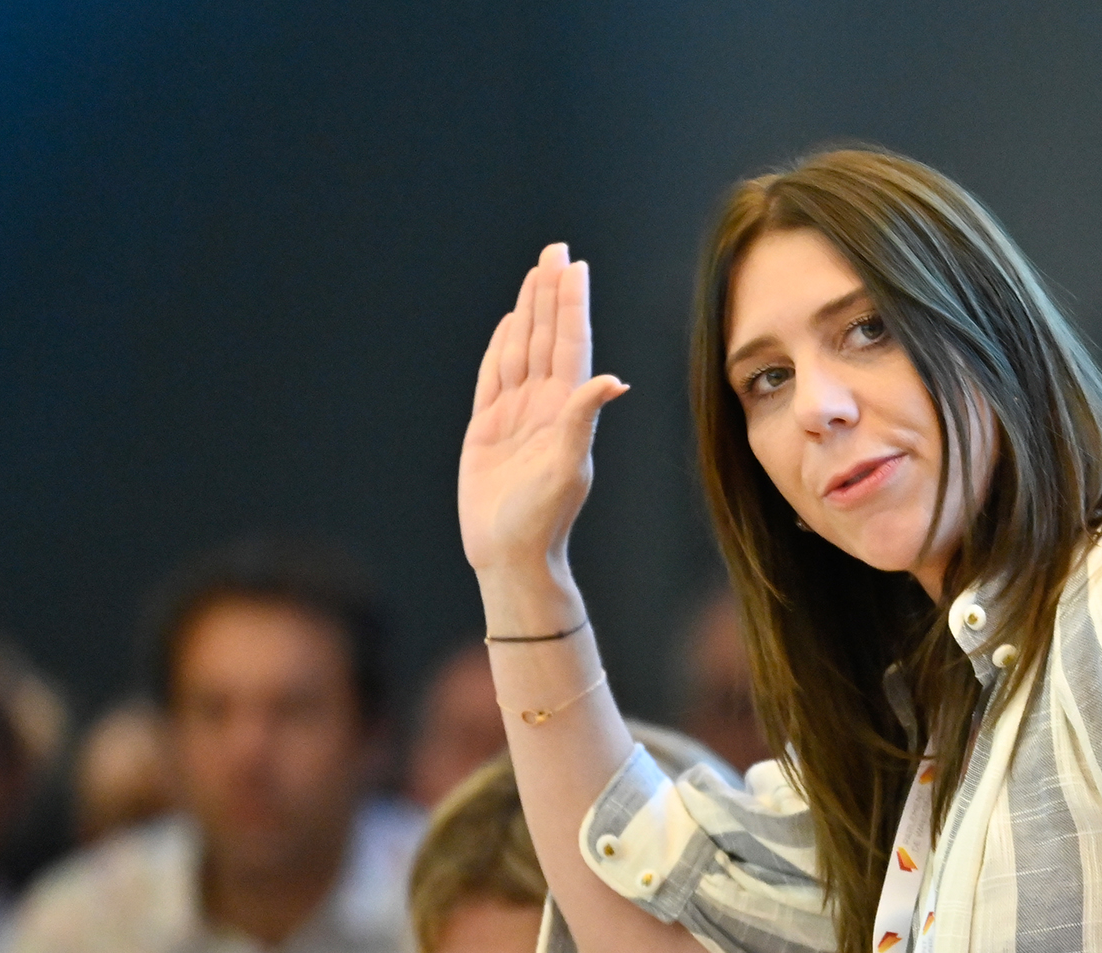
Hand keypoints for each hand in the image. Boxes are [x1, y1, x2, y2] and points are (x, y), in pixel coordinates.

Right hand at [459, 243, 629, 579]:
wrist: (513, 555)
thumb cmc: (544, 519)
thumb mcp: (568, 466)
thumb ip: (582, 419)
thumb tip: (613, 381)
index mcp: (565, 410)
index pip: (570, 345)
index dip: (570, 305)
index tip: (574, 266)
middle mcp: (543, 406)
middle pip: (546, 336)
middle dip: (550, 292)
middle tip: (555, 249)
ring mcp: (515, 415)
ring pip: (522, 349)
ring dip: (528, 311)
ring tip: (536, 274)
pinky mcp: (488, 429)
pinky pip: (493, 377)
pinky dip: (502, 347)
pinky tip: (511, 324)